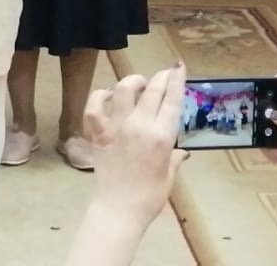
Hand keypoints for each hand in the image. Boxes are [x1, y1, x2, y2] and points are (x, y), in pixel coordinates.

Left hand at [83, 63, 187, 228]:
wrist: (119, 208)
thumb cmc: (149, 197)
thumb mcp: (169, 176)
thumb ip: (174, 158)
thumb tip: (182, 151)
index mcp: (162, 137)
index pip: (172, 101)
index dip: (176, 81)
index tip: (178, 67)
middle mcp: (140, 126)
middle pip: (151, 91)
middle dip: (160, 77)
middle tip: (164, 73)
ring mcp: (116, 127)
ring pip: (122, 90)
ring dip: (132, 81)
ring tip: (138, 82)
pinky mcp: (98, 132)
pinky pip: (94, 106)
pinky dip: (99, 96)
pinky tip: (107, 95)